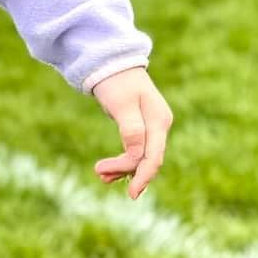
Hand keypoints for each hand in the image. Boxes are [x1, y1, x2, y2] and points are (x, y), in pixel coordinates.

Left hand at [91, 67, 170, 199]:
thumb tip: (137, 156)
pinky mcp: (141, 128)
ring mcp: (151, 127)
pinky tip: (106, 170)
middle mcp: (159, 126)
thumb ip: (131, 130)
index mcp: (158, 121)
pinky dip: (122, 161)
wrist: (112, 63)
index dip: (143, 177)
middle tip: (99, 174)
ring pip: (140, 157)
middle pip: (147, 159)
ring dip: (121, 168)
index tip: (131, 194)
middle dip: (125, 171)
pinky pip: (134, 150)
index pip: (154, 157)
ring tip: (99, 174)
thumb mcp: (121, 105)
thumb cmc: (116, 81)